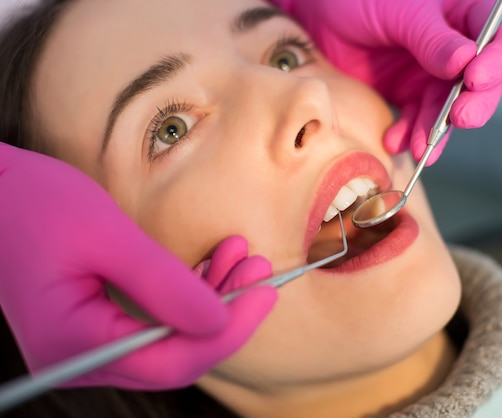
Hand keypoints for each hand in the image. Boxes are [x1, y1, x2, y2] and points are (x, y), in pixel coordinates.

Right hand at [0, 143, 276, 388]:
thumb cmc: (34, 204)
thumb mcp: (106, 235)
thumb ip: (163, 283)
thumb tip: (220, 321)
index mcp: (73, 343)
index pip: (170, 363)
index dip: (228, 332)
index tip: (265, 294)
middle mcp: (78, 360)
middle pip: (175, 358)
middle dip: (226, 315)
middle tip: (260, 270)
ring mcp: (86, 347)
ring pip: (170, 342)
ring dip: (211, 301)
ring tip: (241, 257)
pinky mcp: (95, 328)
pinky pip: (154, 326)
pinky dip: (188, 297)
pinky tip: (212, 265)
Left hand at [271, 0, 501, 163]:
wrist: (318, 17)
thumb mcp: (398, 11)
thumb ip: (430, 37)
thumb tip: (466, 63)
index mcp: (462, 14)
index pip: (496, 38)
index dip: (495, 61)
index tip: (477, 79)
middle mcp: (454, 48)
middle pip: (479, 83)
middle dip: (473, 104)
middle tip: (461, 118)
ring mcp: (430, 74)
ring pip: (446, 109)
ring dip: (435, 130)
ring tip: (422, 148)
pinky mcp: (406, 95)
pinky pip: (415, 120)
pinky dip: (408, 134)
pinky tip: (396, 142)